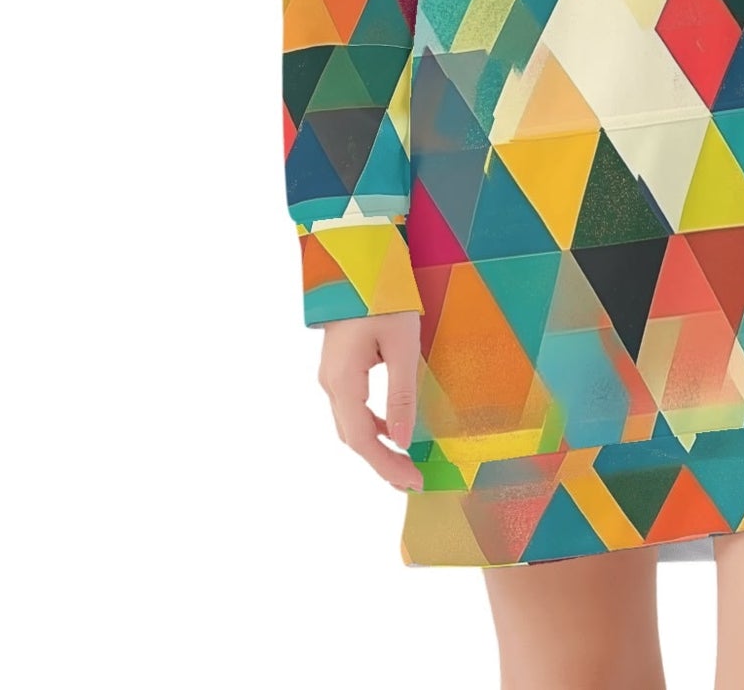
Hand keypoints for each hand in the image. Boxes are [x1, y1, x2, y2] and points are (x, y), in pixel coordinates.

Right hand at [317, 311, 424, 489]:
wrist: (358, 261)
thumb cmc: (384, 298)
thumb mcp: (402, 346)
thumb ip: (401, 396)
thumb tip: (403, 441)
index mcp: (342, 382)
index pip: (362, 441)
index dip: (386, 466)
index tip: (413, 482)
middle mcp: (330, 383)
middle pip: (353, 437)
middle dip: (382, 462)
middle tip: (412, 479)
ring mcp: (331, 375)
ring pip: (351, 424)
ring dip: (377, 445)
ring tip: (405, 462)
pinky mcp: (339, 366)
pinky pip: (353, 407)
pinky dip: (373, 424)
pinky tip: (394, 427)